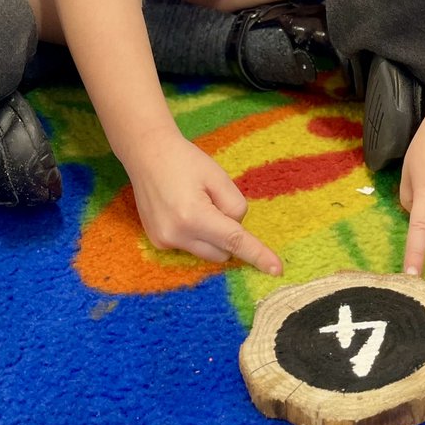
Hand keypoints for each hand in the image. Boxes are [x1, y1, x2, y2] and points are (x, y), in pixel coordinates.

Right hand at [127, 131, 282, 275]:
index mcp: (194, 216)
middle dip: (229, 234)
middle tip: (215, 202)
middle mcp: (176, 235)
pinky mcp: (158, 242)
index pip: (234, 241)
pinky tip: (184, 210)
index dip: (258, 255)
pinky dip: (196, 234)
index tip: (277, 270)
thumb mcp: (218, 176)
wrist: (147, 154)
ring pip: (207, 253)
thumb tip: (236, 229)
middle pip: (222, 252)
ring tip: (197, 204)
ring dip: (212, 236)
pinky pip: (191, 247)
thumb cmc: (185, 160)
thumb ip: (235, 205)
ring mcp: (164, 241)